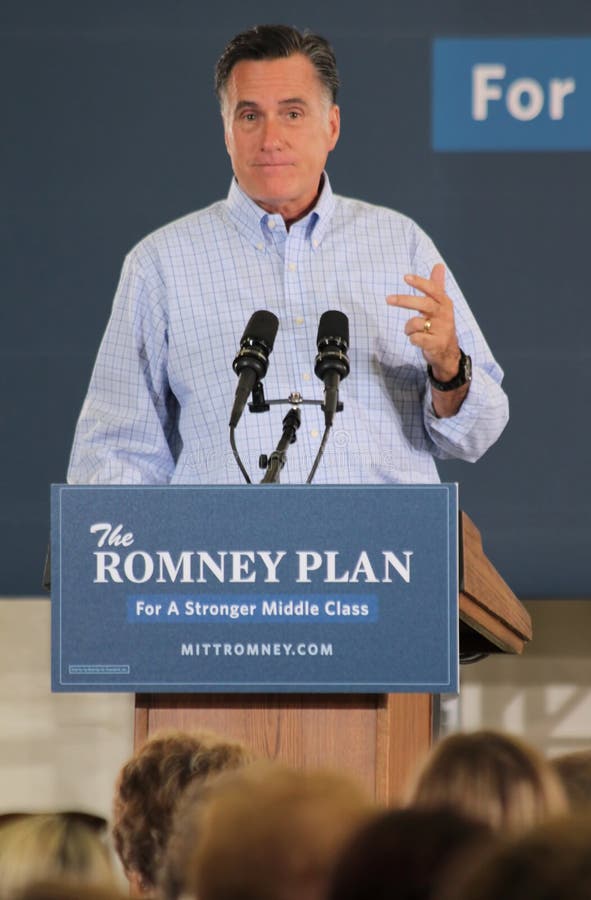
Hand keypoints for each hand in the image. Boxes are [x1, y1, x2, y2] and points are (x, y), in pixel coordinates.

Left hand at [386, 263, 460, 381]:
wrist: (448, 351)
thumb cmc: (440, 324)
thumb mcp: (441, 305)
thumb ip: (437, 285)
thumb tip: (439, 265)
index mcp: (444, 303)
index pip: (433, 289)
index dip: (420, 283)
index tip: (406, 277)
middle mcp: (444, 315)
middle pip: (424, 304)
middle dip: (405, 300)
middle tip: (388, 299)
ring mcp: (441, 330)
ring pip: (415, 323)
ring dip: (408, 328)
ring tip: (412, 331)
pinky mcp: (436, 344)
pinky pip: (415, 338)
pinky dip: (412, 339)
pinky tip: (417, 340)